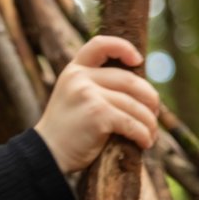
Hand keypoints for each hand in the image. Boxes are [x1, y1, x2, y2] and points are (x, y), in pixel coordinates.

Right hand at [34, 35, 160, 173]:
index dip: (123, 48)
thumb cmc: (66, 132)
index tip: (138, 61)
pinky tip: (144, 143)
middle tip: (153, 115)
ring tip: (149, 135)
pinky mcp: (98, 113)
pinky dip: (144, 135)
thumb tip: (142, 89)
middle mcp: (80, 78)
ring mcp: (88, 94)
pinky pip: (133, 122)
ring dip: (149, 123)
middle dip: (150, 99)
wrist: (45, 155)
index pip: (100, 44)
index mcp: (73, 71)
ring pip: (135, 105)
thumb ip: (96, 87)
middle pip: (131, 81)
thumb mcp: (74, 99)